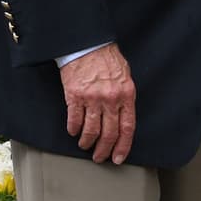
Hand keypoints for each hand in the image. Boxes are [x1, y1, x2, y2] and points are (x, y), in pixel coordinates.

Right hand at [59, 44, 135, 164]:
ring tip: (84, 145)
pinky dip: (73, 129)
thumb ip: (125, 96)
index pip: (127, 128)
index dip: (122, 146)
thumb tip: (123, 114)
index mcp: (126, 95)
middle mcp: (110, 99)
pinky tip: (73, 131)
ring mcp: (92, 98)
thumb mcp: (124, 75)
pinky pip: (74, 120)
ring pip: (91, 131)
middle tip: (99, 157)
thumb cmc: (105, 56)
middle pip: (108, 134)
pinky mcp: (75, 95)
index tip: (117, 158)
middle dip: (103, 150)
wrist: (87, 42)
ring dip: (87, 142)